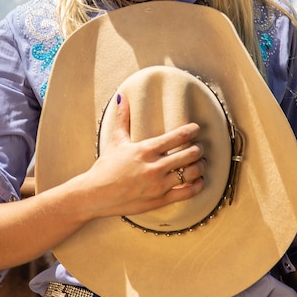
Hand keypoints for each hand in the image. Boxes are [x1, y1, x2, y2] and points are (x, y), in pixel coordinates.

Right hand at [83, 93, 205, 219]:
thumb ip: (123, 117)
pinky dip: (198, 185)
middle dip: (199, 148)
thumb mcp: (116, 140)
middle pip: (190, 154)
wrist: (96, 194)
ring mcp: (158, 185)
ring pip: (191, 173)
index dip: (192, 130)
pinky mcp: (160, 200)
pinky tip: (198, 180)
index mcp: (146, 149)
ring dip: (200, 166)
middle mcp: (155, 166)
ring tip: (200, 162)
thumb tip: (121, 96)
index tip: (196, 129)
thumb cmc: (106, 166)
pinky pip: (187, 193)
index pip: (178, 136)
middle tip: (199, 146)